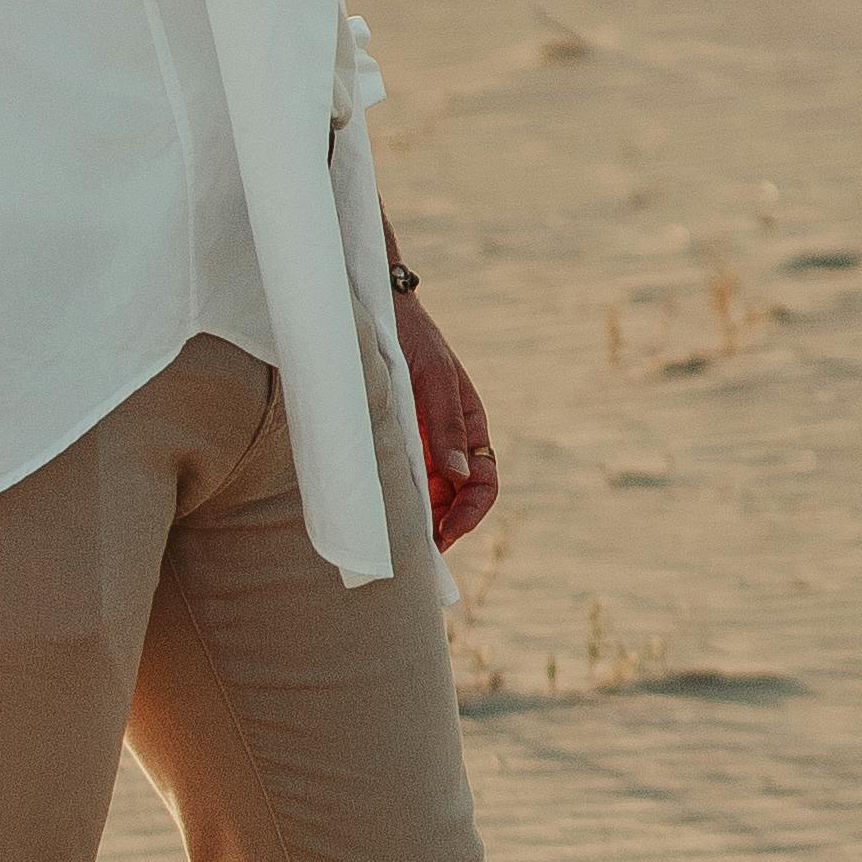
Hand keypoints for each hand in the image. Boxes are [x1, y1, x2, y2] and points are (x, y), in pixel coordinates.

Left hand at [396, 291, 499, 549]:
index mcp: (470, 422)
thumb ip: (445, 425)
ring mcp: (426, 439)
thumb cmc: (409, 337)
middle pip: (461, 495)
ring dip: (425, 517)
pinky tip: (388, 513)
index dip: (470, 513)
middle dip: (446, 525)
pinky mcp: (401, 436)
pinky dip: (405, 500)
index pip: (484, 481)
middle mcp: (452, 436)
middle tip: (418, 552)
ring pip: (435, 492)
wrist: (376, 309)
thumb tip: (460, 475)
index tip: (445, 535)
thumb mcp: (431, 378)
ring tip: (401, 541)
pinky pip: (410, 478)